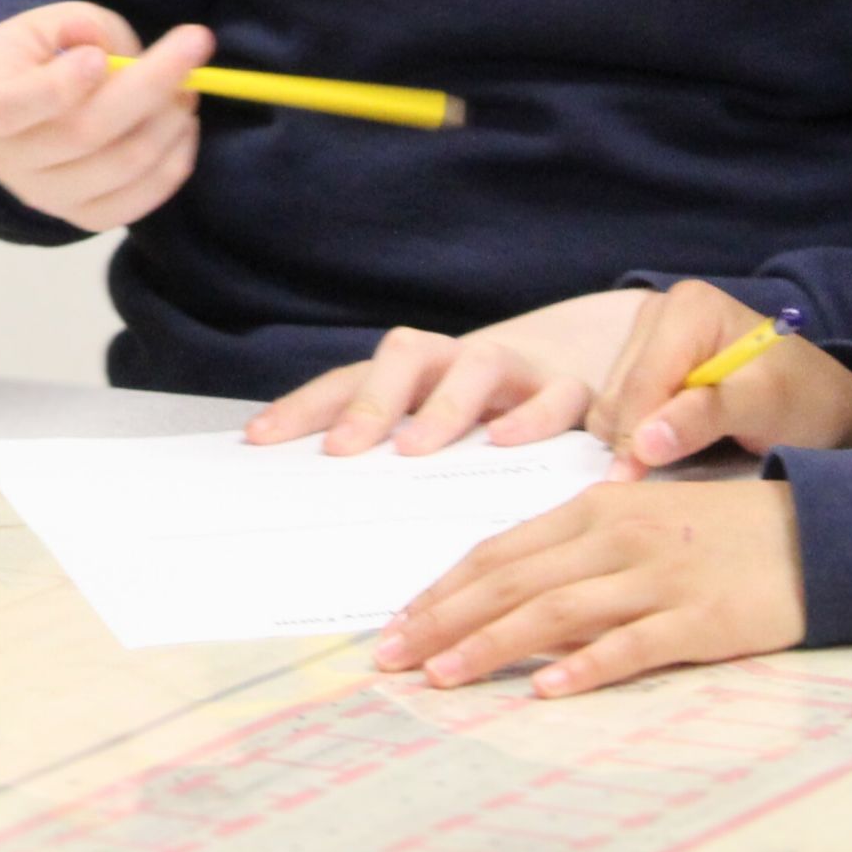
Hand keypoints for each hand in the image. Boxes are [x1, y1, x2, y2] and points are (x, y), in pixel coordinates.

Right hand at [0, 3, 215, 231]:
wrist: (23, 108)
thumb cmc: (40, 56)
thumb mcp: (48, 23)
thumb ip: (80, 27)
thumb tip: (103, 45)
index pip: (11, 107)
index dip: (59, 86)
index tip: (100, 57)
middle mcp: (7, 159)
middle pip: (84, 134)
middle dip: (149, 88)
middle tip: (192, 51)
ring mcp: (44, 196)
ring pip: (118, 169)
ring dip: (168, 126)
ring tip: (187, 91)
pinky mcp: (80, 218)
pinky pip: (134, 205)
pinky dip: (172, 167)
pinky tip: (183, 130)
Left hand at [245, 290, 648, 456]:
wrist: (592, 357)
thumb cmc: (493, 411)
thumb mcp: (437, 425)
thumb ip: (390, 452)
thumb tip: (311, 495)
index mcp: (414, 371)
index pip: (349, 379)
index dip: (303, 407)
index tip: (259, 441)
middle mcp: (457, 359)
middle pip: (406, 356)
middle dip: (371, 402)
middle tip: (344, 450)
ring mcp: (517, 368)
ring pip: (476, 365)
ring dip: (443, 407)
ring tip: (417, 450)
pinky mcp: (575, 387)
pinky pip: (557, 394)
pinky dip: (534, 417)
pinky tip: (508, 443)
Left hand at [371, 479, 804, 694]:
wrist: (819, 532)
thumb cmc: (719, 531)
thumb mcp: (638, 523)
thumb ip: (576, 553)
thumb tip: (505, 596)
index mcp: (594, 510)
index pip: (499, 552)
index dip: (443, 590)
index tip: (395, 625)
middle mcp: (616, 539)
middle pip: (512, 582)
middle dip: (443, 621)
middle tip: (391, 659)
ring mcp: (658, 578)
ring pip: (556, 612)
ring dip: (491, 645)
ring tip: (443, 677)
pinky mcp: (701, 620)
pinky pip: (633, 645)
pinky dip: (584, 667)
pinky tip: (545, 689)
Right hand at [588, 280, 851, 477]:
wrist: (827, 405)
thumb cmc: (805, 402)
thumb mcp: (763, 407)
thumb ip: (703, 419)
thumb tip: (642, 445)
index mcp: (688, 308)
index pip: (640, 382)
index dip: (633, 435)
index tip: (629, 483)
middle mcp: (661, 311)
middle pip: (619, 390)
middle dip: (637, 434)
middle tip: (673, 467)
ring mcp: (651, 335)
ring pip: (613, 401)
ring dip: (637, 435)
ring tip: (685, 449)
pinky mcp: (647, 360)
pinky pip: (619, 404)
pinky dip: (638, 431)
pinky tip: (673, 438)